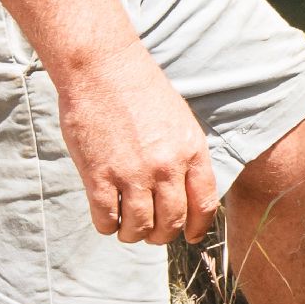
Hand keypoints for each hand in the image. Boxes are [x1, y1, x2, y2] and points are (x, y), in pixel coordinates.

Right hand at [54, 36, 218, 246]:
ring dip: (133, 235)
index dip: (197, 228)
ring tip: (127, 227)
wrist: (102, 67)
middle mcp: (166, 166)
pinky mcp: (99, 175)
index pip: (204, 205)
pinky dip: (108, 226)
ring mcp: (133, 173)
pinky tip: (107, 217)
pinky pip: (107, 219)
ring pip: (139, 228)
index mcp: (192, 151)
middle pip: (172, 222)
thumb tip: (185, 191)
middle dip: (162, 235)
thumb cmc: (140, 90)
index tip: (190, 236)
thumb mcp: (179, 120)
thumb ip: (185, 156)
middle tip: (151, 232)